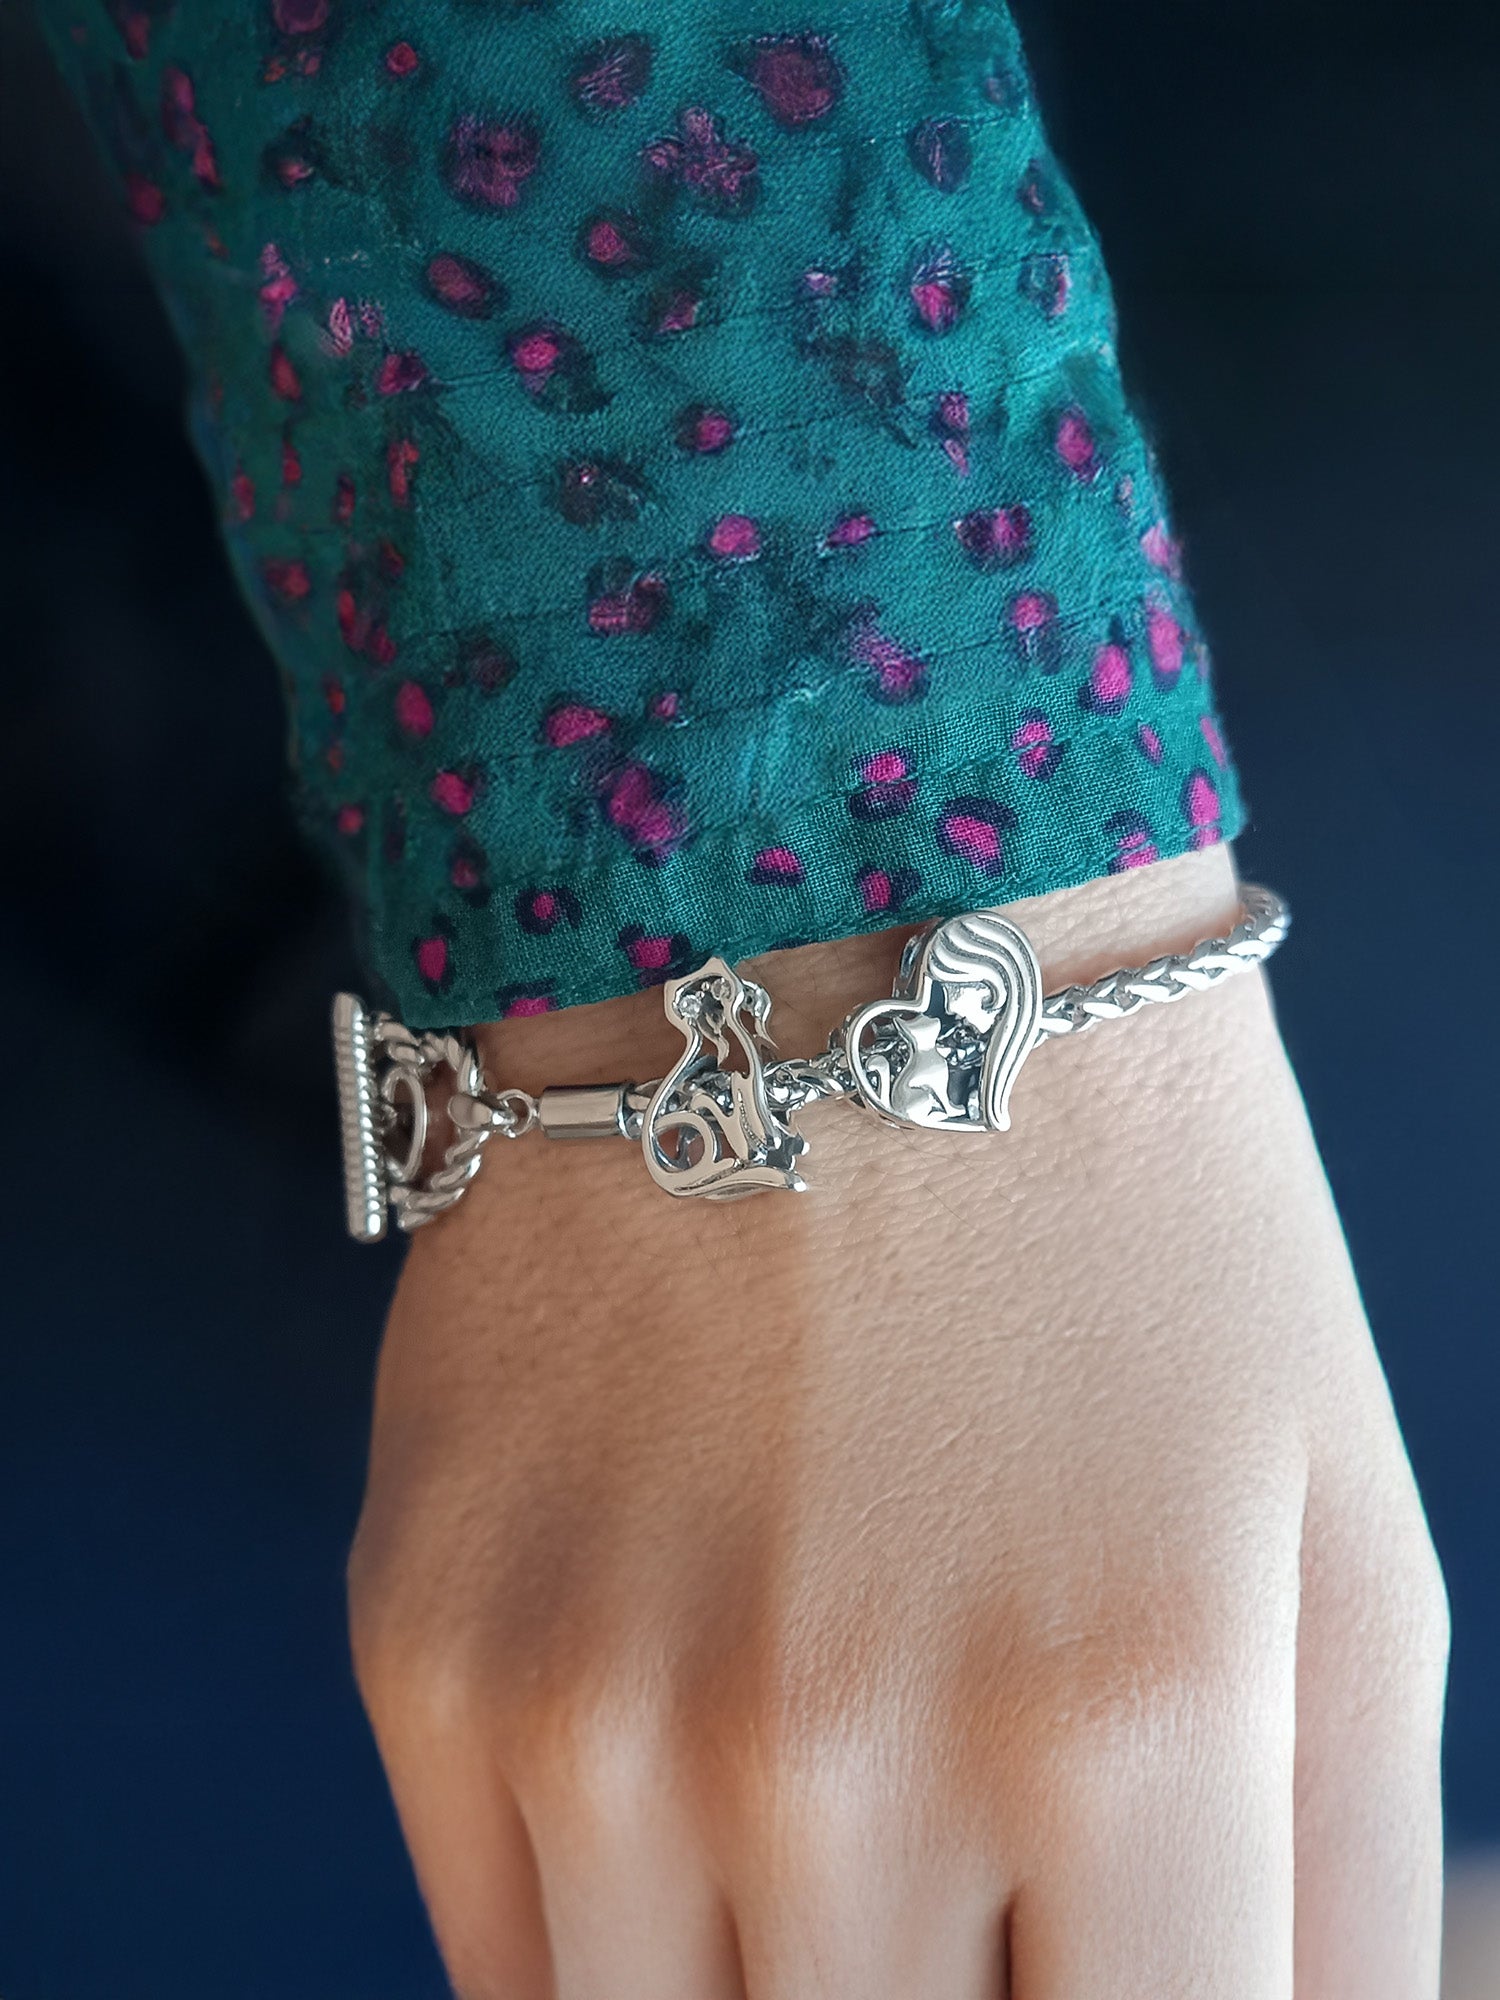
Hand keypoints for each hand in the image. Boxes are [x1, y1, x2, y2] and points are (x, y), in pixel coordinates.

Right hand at [348, 848, 1447, 1999]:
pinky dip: (620, 1932)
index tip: (1087, 1955)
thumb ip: (1346, 1890)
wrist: (827, 953)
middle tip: (974, 1867)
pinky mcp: (426, 1639)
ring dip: (779, 1986)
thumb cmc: (1126, 1239)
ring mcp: (593, 1700)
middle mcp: (836, 1743)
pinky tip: (690, 1756)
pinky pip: (509, 1968)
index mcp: (1128, 1717)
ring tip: (838, 1805)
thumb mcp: (1342, 1541)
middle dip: (960, 1994)